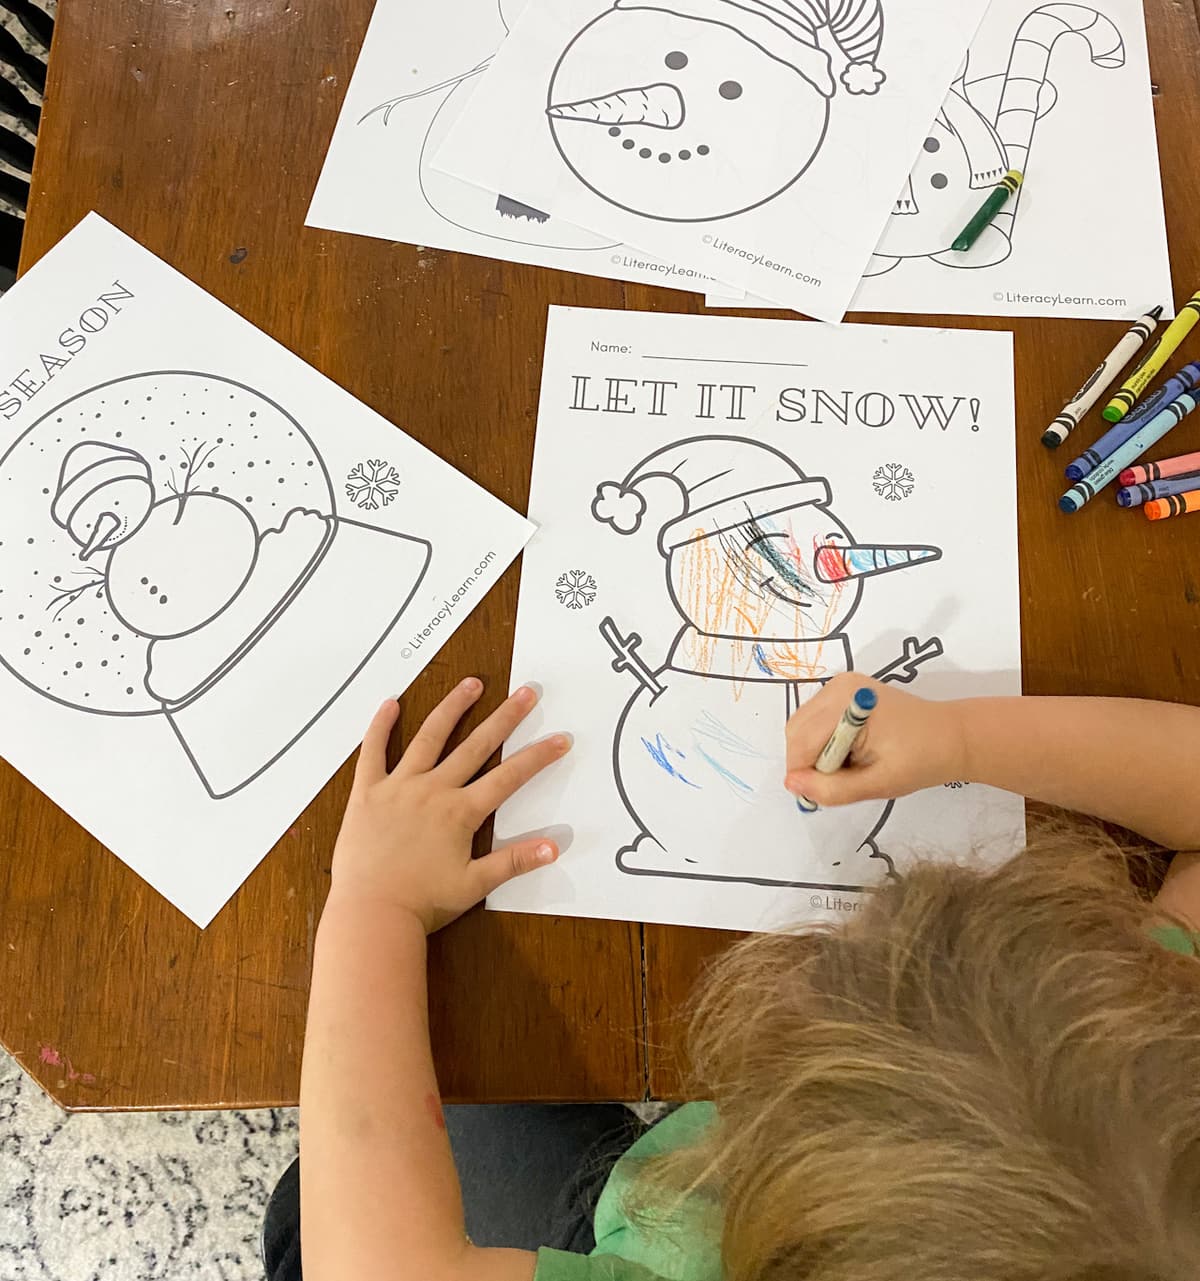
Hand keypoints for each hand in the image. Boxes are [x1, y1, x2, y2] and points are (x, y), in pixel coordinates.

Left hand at [330, 677, 569, 932]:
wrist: (371, 914)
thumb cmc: (422, 904)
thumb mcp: (474, 885)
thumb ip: (514, 862)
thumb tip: (554, 846)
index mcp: (460, 813)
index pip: (509, 777)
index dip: (538, 757)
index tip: (560, 738)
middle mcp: (433, 791)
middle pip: (476, 746)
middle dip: (505, 718)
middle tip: (525, 693)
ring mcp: (399, 787)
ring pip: (429, 738)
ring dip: (452, 708)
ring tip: (471, 684)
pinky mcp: (368, 792)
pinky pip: (373, 752)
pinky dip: (380, 727)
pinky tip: (389, 704)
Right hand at [784, 672, 965, 806]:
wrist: (951, 737)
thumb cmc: (920, 760)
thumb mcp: (877, 783)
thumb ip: (832, 787)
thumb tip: (791, 784)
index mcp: (846, 702)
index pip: (802, 742)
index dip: (805, 773)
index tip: (826, 793)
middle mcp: (837, 686)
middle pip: (796, 731)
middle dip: (808, 762)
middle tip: (841, 780)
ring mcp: (838, 685)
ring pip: (801, 727)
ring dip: (815, 753)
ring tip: (850, 765)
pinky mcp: (842, 691)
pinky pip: (814, 722)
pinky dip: (822, 742)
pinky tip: (850, 751)